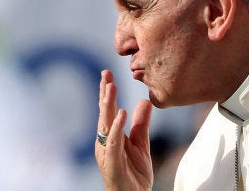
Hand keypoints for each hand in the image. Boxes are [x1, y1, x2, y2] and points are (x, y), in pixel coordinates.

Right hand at [95, 69, 152, 190]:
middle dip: (104, 93)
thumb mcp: (141, 145)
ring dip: (107, 105)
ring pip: (105, 125)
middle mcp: (105, 142)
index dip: (107, 93)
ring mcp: (107, 152)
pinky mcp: (112, 163)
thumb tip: (144, 101)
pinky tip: (120, 113)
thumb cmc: (133, 175)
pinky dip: (116, 127)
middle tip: (105, 74)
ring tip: (111, 87)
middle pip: (104, 114)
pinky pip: (114, 143)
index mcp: (111, 136)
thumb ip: (141, 124)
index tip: (107, 74)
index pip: (108, 111)